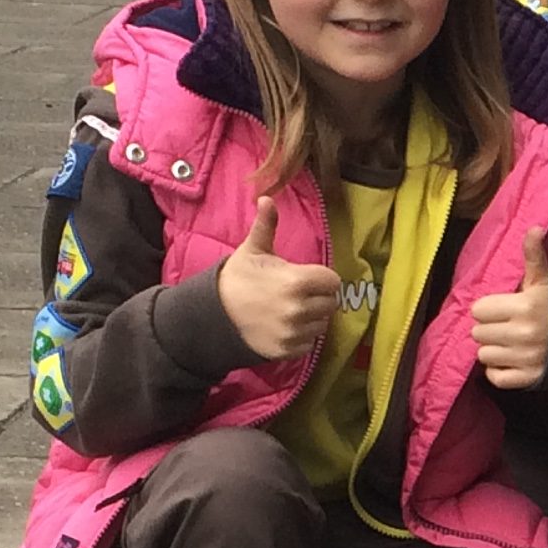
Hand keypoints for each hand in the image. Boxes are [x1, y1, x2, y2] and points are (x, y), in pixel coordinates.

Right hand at [216, 198, 339, 360]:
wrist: (214, 313)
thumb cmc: (238, 278)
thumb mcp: (253, 249)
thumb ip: (267, 225)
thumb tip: (267, 197)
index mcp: (297, 281)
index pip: (333, 281)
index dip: (322, 279)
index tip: (307, 278)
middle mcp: (300, 308)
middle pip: (330, 303)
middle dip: (318, 297)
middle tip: (297, 294)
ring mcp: (294, 332)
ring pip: (322, 324)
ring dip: (311, 318)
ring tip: (289, 310)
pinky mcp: (289, 350)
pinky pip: (310, 343)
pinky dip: (301, 337)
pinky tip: (283, 326)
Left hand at [470, 224, 547, 390]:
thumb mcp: (544, 282)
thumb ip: (533, 257)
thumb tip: (533, 228)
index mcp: (527, 306)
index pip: (479, 309)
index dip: (489, 308)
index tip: (505, 309)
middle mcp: (526, 333)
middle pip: (478, 333)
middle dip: (490, 329)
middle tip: (507, 327)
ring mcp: (527, 358)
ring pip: (483, 355)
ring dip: (493, 350)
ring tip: (510, 344)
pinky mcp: (527, 379)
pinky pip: (493, 376)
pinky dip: (499, 371)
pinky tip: (513, 360)